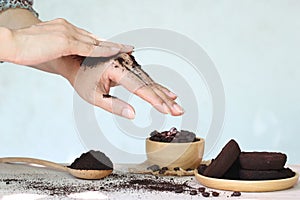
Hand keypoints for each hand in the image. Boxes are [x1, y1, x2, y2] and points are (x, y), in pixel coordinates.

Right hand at [2, 18, 132, 64]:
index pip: (88, 37)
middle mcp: (68, 28)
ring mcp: (67, 33)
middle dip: (111, 44)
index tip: (114, 47)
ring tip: (127, 50)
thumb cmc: (24, 47)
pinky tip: (115, 53)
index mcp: (64, 29)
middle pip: (95, 38)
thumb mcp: (46, 47)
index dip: (102, 43)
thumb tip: (61, 55)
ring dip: (112, 46)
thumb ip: (57, 49)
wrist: (9, 42)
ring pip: (96, 41)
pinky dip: (103, 50)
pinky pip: (89, 47)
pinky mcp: (65, 41)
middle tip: (127, 48)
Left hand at [71, 53, 183, 118]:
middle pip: (149, 84)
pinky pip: (145, 77)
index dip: (154, 100)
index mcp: (116, 68)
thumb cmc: (81, 77)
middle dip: (165, 100)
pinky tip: (168, 93)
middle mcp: (125, 62)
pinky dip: (157, 87)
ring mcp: (129, 62)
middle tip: (178, 111)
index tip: (167, 110)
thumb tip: (132, 114)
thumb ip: (113, 106)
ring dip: (164, 95)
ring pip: (150, 81)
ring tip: (176, 107)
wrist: (75, 59)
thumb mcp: (93, 96)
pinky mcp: (130, 64)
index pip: (140, 87)